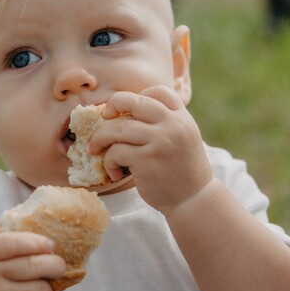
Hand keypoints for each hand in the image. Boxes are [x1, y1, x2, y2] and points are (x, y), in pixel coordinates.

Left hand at [92, 86, 212, 214]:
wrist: (193, 199)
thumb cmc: (181, 169)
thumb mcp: (182, 137)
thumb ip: (164, 122)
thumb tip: (125, 110)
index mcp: (181, 117)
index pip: (158, 91)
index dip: (138, 97)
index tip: (128, 111)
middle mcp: (172, 125)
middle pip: (132, 102)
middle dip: (111, 106)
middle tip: (104, 117)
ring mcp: (159, 141)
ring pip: (117, 129)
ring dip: (100, 139)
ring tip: (96, 150)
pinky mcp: (146, 160)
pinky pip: (115, 152)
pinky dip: (108, 162)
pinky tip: (115, 172)